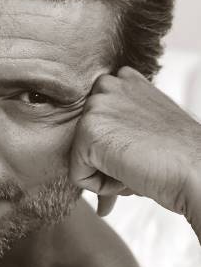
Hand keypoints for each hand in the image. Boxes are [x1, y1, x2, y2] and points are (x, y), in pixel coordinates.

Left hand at [70, 67, 200, 216]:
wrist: (198, 171)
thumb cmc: (177, 159)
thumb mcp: (144, 131)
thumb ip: (117, 133)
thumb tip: (100, 182)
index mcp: (124, 79)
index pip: (94, 125)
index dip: (116, 148)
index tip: (145, 148)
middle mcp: (108, 85)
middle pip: (84, 141)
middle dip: (108, 161)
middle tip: (143, 159)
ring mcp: (96, 105)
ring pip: (80, 158)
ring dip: (107, 174)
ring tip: (138, 165)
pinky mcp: (87, 131)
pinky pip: (78, 175)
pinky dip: (102, 187)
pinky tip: (130, 173)